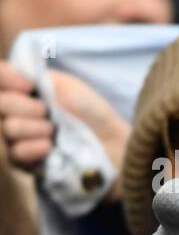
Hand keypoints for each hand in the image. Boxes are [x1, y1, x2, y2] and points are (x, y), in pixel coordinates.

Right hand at [0, 61, 128, 179]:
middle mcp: (14, 112)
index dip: (5, 78)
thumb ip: (37, 77)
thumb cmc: (92, 112)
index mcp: (22, 90)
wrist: (112, 143)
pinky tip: (49, 147)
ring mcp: (18, 138)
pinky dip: (32, 148)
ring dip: (32, 128)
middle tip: (46, 111)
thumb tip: (16, 72)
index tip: (26, 86)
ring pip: (7, 129)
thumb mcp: (67, 86)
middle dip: (22, 106)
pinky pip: (15, 154)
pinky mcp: (27, 162)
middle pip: (0, 105)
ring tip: (53, 131)